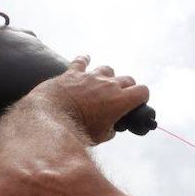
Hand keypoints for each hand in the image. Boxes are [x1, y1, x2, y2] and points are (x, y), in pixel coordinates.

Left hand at [28, 55, 148, 143]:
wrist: (52, 117)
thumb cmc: (78, 129)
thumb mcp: (101, 136)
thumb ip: (111, 129)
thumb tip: (111, 127)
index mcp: (120, 100)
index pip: (142, 91)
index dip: (142, 97)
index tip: (138, 102)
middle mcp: (108, 84)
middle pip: (128, 79)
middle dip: (127, 88)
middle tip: (121, 97)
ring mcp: (91, 76)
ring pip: (108, 69)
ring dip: (109, 76)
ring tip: (104, 83)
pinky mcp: (73, 73)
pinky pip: (81, 61)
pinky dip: (84, 60)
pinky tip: (86, 58)